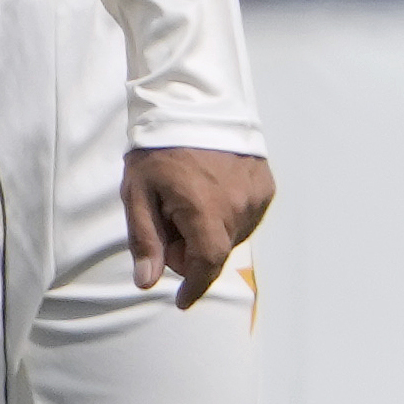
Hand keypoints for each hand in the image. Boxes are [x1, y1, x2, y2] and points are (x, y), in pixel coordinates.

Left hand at [122, 147, 273, 307]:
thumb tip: (146, 282)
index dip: (194, 286)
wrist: (192, 104)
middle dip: (191, 251)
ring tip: (189, 202)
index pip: (207, 265)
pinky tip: (210, 193)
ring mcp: (256, 195)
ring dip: (211, 232)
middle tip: (168, 223)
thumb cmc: (159, 149)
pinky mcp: (265, 185)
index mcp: (206, 210)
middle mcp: (238, 206)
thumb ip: (145, 240)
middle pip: (216, 252)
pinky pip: (247, 216)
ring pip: (232, 235)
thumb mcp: (138, 194)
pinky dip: (228, 215)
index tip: (181, 300)